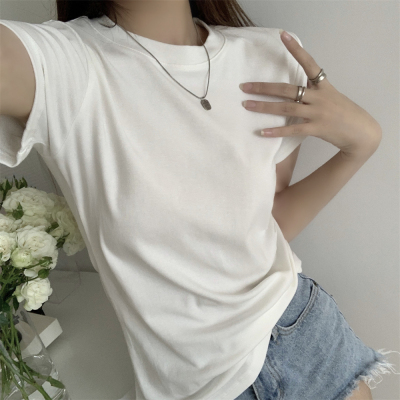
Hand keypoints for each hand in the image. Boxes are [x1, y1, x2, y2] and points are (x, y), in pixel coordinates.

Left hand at [240, 30, 381, 159]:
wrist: (361, 133)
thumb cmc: (343, 113)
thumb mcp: (330, 96)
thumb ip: (313, 91)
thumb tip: (293, 90)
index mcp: (323, 86)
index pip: (309, 63)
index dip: (296, 49)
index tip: (283, 36)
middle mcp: (319, 97)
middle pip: (287, 89)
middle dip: (264, 87)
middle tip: (245, 86)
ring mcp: (318, 113)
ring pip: (286, 108)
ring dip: (264, 107)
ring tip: (247, 105)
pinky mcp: (317, 128)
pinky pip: (293, 130)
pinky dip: (277, 131)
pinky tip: (262, 132)